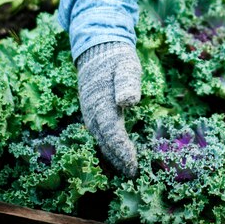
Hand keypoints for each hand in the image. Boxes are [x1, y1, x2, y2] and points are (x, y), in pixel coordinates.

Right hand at [77, 41, 141, 177]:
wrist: (97, 49)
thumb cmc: (116, 58)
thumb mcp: (126, 66)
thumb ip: (127, 83)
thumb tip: (129, 101)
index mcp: (102, 103)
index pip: (112, 134)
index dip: (122, 151)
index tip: (133, 166)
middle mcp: (93, 112)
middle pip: (105, 142)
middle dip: (118, 159)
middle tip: (132, 174)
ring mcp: (91, 112)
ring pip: (101, 140)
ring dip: (112, 155)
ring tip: (126, 169)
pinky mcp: (93, 111)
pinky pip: (99, 133)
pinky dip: (108, 145)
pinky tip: (117, 152)